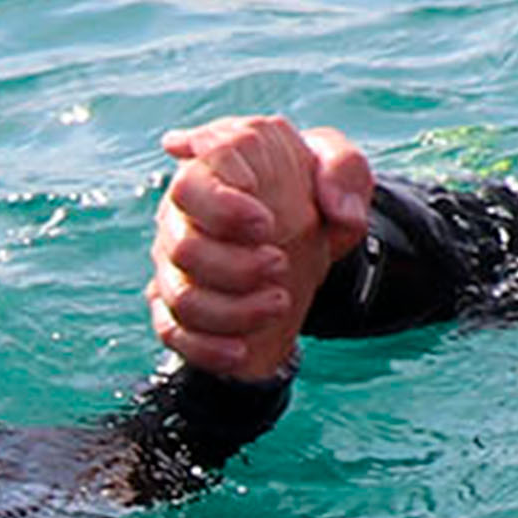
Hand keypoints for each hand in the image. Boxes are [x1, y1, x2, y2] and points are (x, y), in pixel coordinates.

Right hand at [146, 114, 377, 383]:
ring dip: (230, 310)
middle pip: (183, 246)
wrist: (303, 234)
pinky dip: (206, 347)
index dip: (221, 207)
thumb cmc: (310, 190)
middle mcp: (184, 212)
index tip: (265, 223)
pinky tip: (241, 350)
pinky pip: (172, 331)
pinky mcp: (176, 301)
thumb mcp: (341, 167)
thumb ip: (345, 171)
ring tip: (279, 303)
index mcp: (217, 168)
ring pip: (181, 296)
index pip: (191, 183)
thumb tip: (338, 212)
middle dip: (234, 267)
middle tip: (280, 264)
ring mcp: (175, 260)